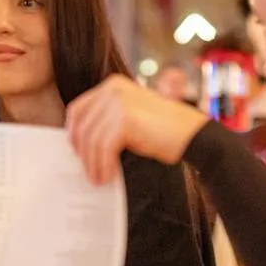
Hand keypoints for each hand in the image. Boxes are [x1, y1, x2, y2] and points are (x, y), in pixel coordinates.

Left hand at [66, 74, 208, 184]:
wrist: (192, 134)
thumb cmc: (163, 130)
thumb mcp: (131, 117)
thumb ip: (108, 121)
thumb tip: (82, 143)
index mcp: (112, 85)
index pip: (79, 109)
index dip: (73, 133)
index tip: (77, 153)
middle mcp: (113, 89)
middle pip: (83, 126)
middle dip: (83, 153)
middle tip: (89, 172)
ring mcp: (118, 102)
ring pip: (92, 139)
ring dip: (93, 164)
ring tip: (99, 179)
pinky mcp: (125, 119)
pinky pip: (104, 147)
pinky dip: (103, 165)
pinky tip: (108, 177)